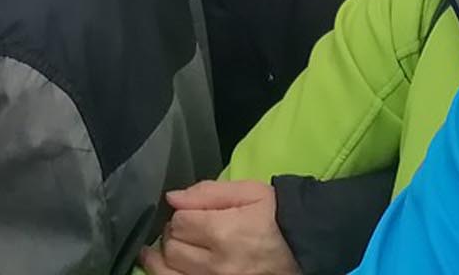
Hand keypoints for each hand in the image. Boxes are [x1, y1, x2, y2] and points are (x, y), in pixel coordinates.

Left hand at [142, 179, 297, 274]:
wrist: (304, 250)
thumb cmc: (276, 217)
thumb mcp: (249, 192)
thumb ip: (208, 192)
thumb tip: (172, 198)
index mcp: (224, 232)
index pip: (180, 222)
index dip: (182, 215)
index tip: (190, 214)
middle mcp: (217, 265)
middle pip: (172, 249)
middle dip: (173, 236)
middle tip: (183, 231)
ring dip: (161, 262)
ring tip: (154, 254)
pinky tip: (166, 269)